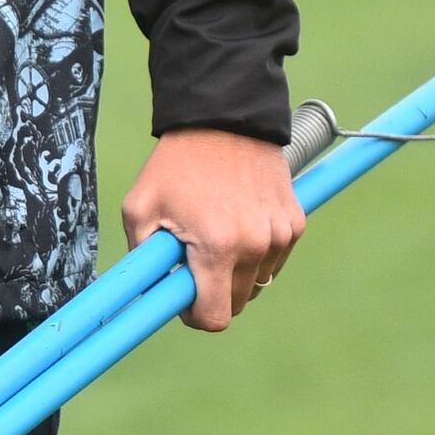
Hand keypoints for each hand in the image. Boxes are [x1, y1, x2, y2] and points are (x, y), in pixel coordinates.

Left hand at [122, 125, 305, 331]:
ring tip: (217, 232)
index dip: (193, 314)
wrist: (224, 116)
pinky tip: (239, 221)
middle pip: (238, 304)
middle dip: (214, 291)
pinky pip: (274, 259)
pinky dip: (257, 252)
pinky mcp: (295, 223)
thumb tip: (145, 298)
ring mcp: (280, 235)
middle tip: (195, 258)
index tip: (183, 295)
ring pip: (258, 282)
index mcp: (217, 247)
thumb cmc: (176, 163)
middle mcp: (256, 245)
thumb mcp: (140, 209)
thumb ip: (141, 261)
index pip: (215, 318)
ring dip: (237, 271)